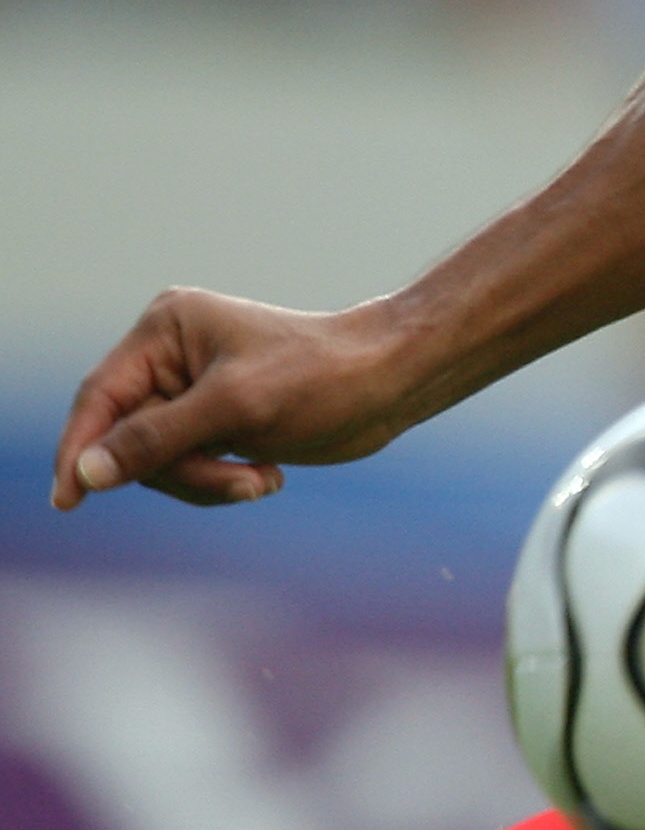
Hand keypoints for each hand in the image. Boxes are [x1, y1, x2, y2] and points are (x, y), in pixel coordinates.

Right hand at [52, 291, 421, 509]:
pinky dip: (220, 482)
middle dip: (179, 470)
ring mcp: (193, 391)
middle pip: (127, 437)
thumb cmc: (323, 378)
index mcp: (168, 329)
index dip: (80, 451)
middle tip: (236, 482)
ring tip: (262, 482)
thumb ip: (155, 439)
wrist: (391, 384)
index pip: (100, 397)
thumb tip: (86, 472)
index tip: (68, 500)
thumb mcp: (235, 409)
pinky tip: (267, 477)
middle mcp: (172, 356)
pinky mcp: (217, 421)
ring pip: (158, 461)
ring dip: (206, 482)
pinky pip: (188, 469)